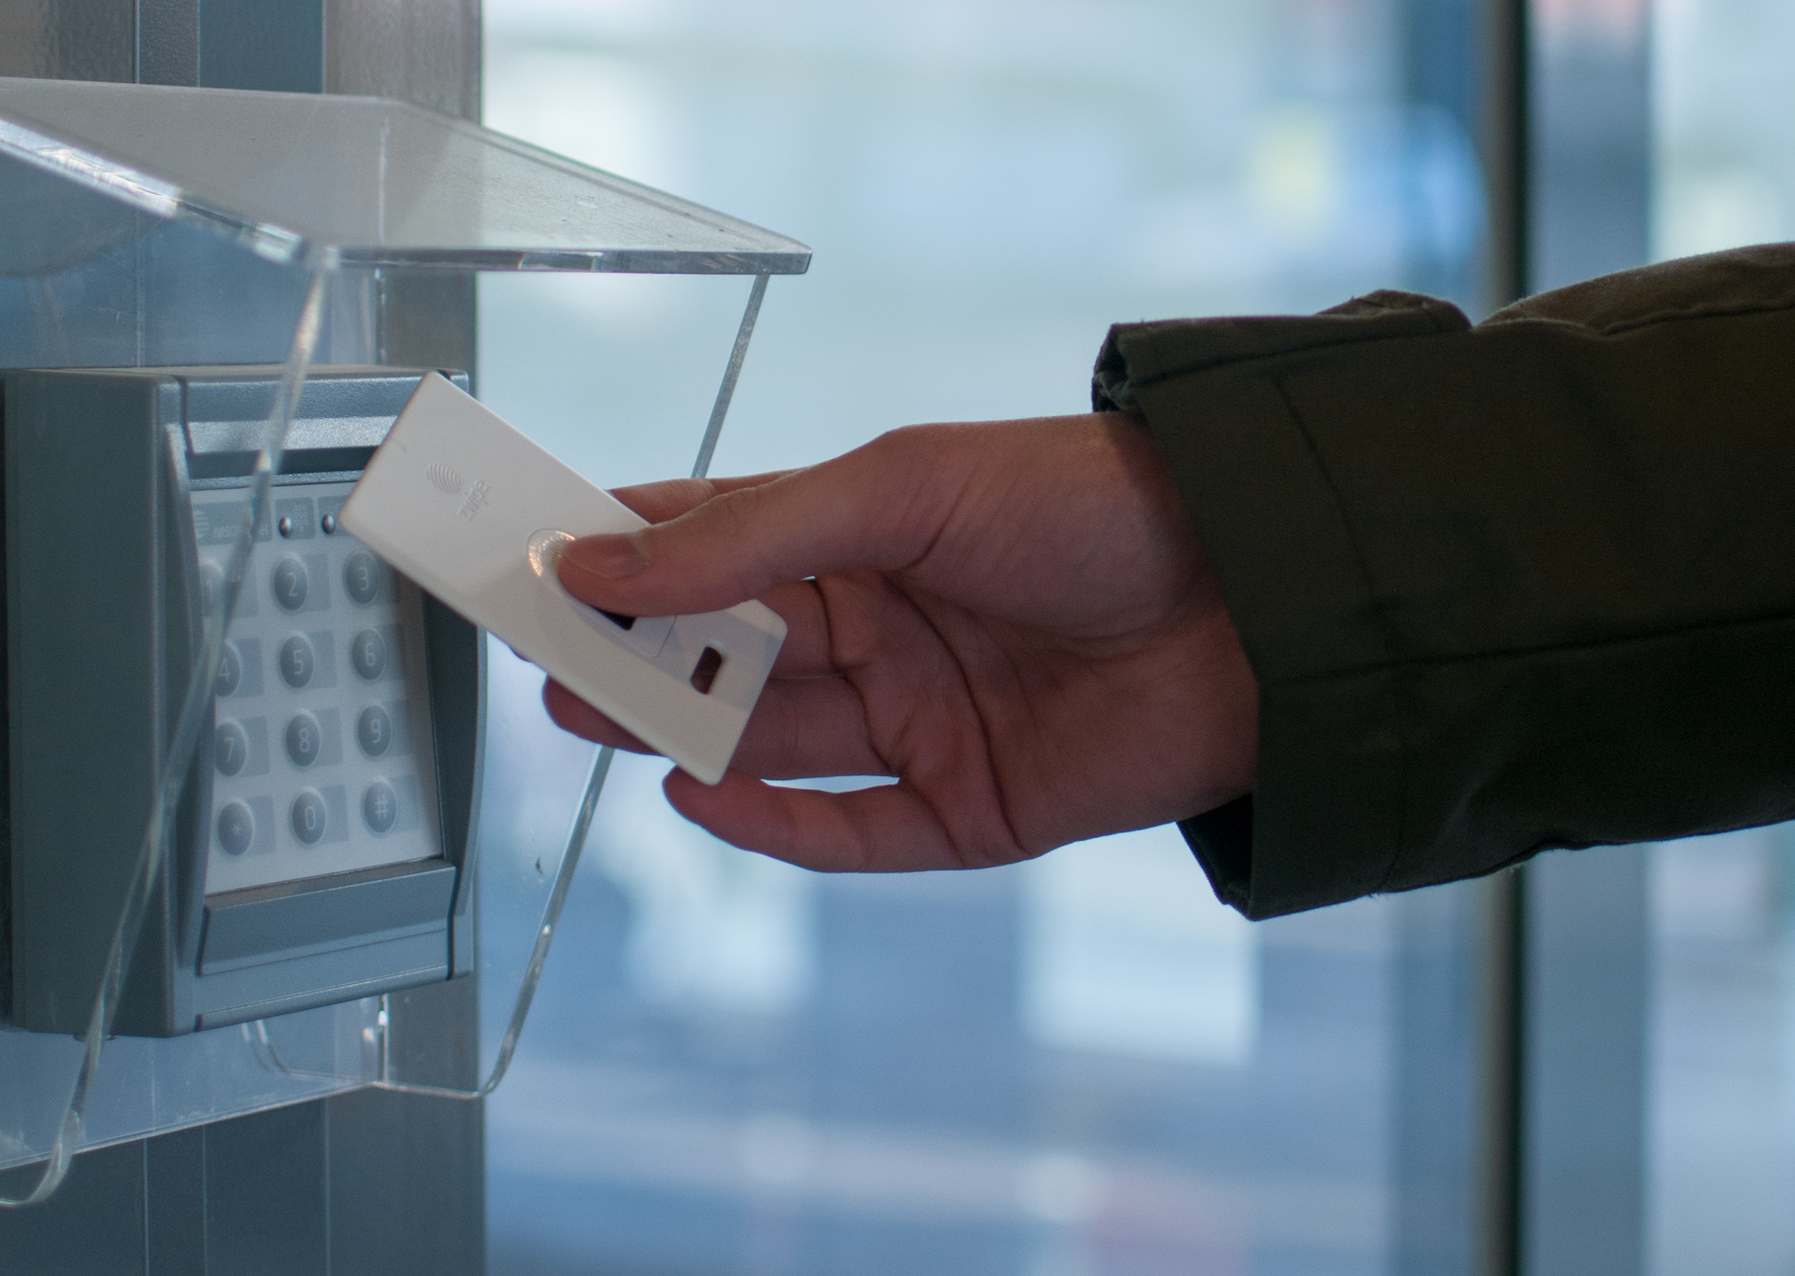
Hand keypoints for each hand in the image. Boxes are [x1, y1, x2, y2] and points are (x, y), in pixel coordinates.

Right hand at [545, 412, 1257, 871]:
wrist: (1262, 598)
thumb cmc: (1091, 505)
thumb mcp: (906, 489)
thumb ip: (754, 533)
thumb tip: (603, 558)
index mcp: (870, 536)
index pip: (718, 541)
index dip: (625, 550)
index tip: (532, 554)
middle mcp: (890, 632)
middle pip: (730, 650)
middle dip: (635, 652)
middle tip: (540, 656)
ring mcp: (926, 724)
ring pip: (774, 741)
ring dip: (680, 730)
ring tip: (587, 716)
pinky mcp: (971, 809)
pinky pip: (850, 830)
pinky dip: (772, 824)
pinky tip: (698, 793)